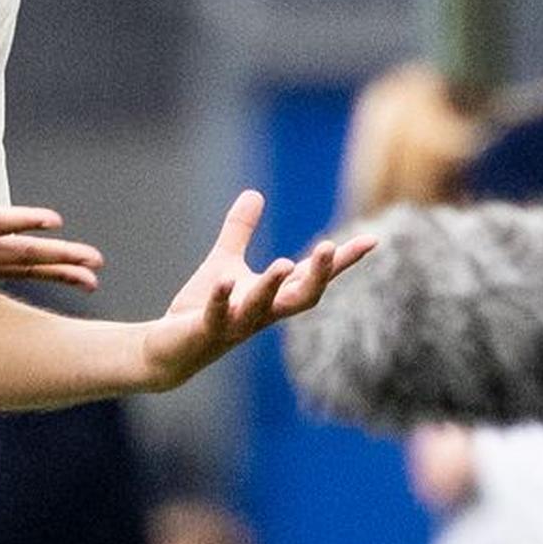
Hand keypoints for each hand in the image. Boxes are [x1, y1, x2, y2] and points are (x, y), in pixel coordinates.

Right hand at [0, 117, 102, 320]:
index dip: (24, 220)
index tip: (56, 220)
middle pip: (22, 255)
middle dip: (60, 258)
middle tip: (95, 260)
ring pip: (22, 270)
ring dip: (59, 273)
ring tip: (94, 279)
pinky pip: (13, 276)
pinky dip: (41, 277)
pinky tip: (67, 279)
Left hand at [137, 190, 375, 391]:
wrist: (169, 351)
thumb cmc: (202, 309)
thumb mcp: (225, 264)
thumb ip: (240, 231)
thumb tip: (255, 193)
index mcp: (272, 297)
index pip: (313, 277)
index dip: (342, 261)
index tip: (372, 240)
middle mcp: (262, 313)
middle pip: (301, 298)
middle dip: (317, 276)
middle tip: (329, 248)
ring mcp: (236, 325)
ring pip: (261, 309)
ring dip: (272, 286)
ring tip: (283, 263)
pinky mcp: (206, 331)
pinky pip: (217, 316)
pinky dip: (220, 299)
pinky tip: (224, 282)